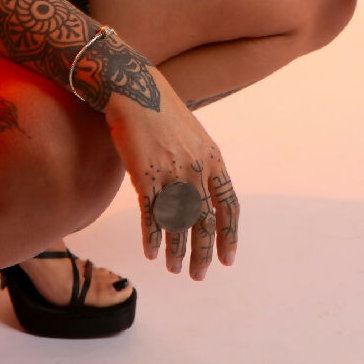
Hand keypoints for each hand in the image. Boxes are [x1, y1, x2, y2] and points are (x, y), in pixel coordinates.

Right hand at [104, 72, 239, 278]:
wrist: (133, 88)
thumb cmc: (160, 111)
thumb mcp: (192, 135)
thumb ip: (200, 163)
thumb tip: (202, 193)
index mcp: (213, 159)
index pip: (229, 206)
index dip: (230, 235)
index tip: (228, 259)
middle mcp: (197, 168)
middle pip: (206, 221)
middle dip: (204, 252)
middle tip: (199, 276)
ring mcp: (171, 171)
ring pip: (179, 223)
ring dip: (177, 250)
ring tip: (174, 269)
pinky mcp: (145, 173)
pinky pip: (151, 214)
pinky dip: (152, 236)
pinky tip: (150, 252)